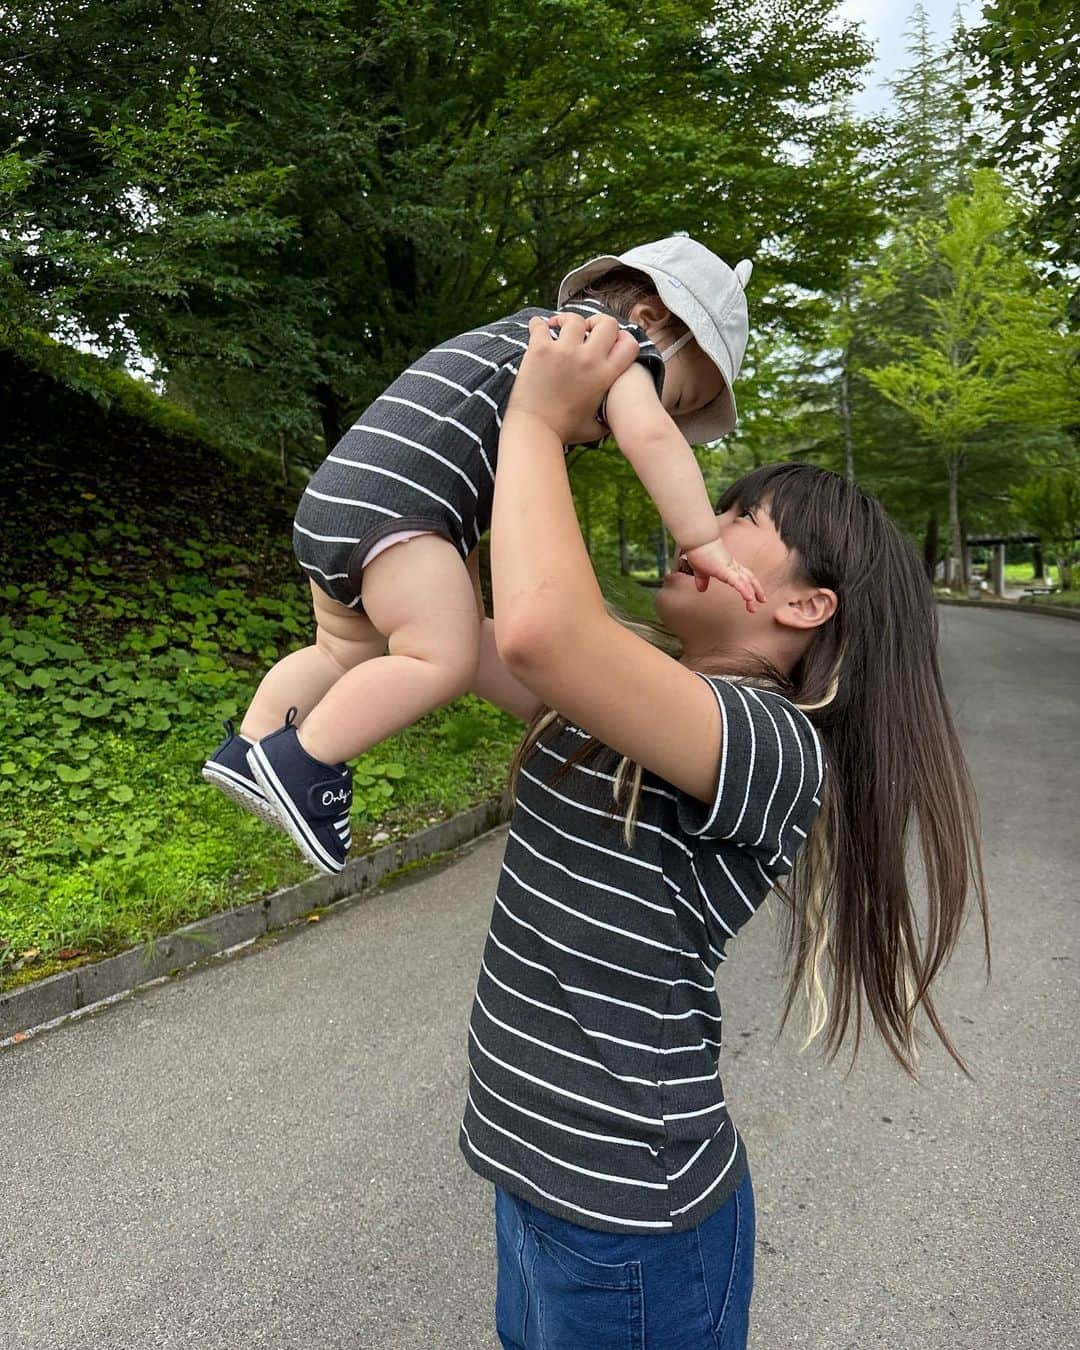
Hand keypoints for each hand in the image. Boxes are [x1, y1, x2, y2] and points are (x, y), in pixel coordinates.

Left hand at [505, 311, 639, 444]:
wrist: (535, 432)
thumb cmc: (564, 432)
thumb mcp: (596, 428)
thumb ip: (608, 419)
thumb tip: (614, 420)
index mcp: (606, 375)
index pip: (629, 344)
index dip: (622, 338)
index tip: (608, 342)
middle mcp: (589, 360)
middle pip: (606, 324)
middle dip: (597, 322)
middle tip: (585, 328)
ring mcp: (564, 352)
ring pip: (574, 320)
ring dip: (567, 321)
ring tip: (558, 326)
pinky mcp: (540, 350)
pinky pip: (541, 326)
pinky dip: (538, 324)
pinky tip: (537, 326)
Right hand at [683, 538, 766, 612]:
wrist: (697, 540)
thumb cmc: (698, 551)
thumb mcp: (700, 570)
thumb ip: (702, 580)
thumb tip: (701, 589)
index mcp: (728, 565)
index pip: (743, 576)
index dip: (750, 584)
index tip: (754, 594)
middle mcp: (732, 565)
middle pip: (749, 578)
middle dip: (757, 590)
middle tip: (762, 601)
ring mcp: (730, 567)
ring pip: (746, 581)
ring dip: (753, 594)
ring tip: (754, 605)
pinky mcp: (725, 570)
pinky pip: (738, 582)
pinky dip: (745, 590)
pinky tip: (749, 598)